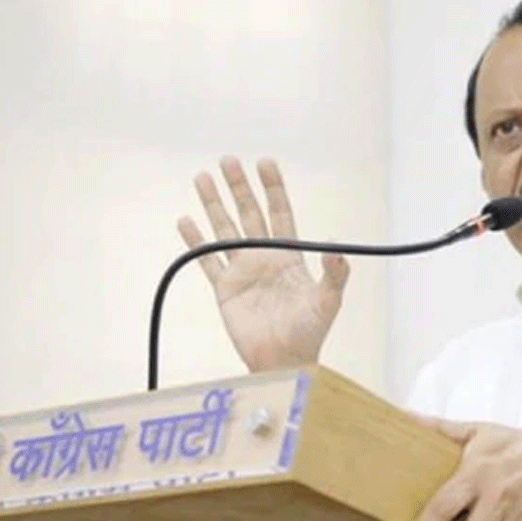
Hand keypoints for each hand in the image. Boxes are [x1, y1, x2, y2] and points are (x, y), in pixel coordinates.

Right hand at [177, 156, 349, 371]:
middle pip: (249, 214)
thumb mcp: (328, 301)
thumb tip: (336, 246)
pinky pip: (206, 261)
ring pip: (225, 230)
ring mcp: (243, 271)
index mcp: (289, 256)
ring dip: (214, 205)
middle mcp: (264, 257)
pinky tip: (186, 221)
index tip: (264, 163)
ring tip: (203, 178)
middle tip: (228, 160)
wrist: (285, 360)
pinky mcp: (225, 289)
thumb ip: (334, 273)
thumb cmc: (310, 332)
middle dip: (239, 187)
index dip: (272, 188)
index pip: (279, 213)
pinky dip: (195, 241)